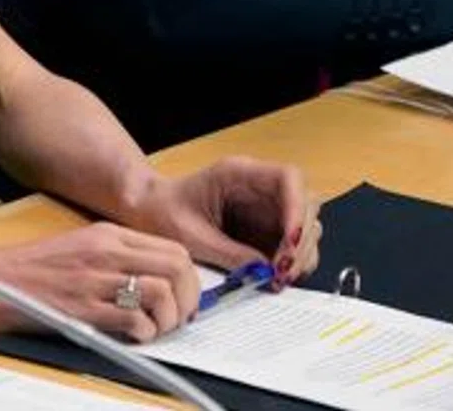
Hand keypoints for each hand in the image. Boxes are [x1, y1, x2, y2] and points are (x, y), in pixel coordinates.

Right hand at [0, 221, 200, 341]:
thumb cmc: (33, 269)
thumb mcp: (80, 246)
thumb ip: (118, 257)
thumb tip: (161, 282)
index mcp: (108, 234)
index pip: (174, 249)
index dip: (190, 279)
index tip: (184, 299)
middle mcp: (105, 251)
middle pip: (177, 268)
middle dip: (189, 299)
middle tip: (178, 319)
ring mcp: (94, 278)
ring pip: (162, 292)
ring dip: (169, 319)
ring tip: (155, 330)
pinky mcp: (82, 308)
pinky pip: (134, 320)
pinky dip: (144, 333)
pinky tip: (133, 337)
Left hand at [123, 158, 321, 286]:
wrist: (147, 213)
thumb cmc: (161, 212)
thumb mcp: (190, 235)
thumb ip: (229, 252)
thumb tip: (266, 272)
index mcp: (239, 173)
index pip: (288, 178)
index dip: (298, 207)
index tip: (291, 239)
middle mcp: (259, 188)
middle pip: (305, 205)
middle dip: (301, 240)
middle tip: (284, 271)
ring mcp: (266, 209)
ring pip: (305, 227)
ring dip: (299, 255)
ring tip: (278, 279)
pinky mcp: (265, 230)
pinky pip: (291, 246)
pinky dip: (289, 263)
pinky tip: (273, 278)